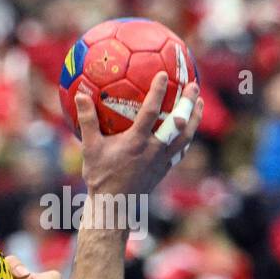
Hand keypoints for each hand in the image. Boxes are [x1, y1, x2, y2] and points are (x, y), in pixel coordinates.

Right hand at [77, 72, 202, 197]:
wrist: (114, 205)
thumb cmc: (99, 175)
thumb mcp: (90, 147)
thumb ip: (88, 120)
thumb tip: (80, 95)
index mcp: (136, 142)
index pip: (150, 111)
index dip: (157, 91)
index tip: (163, 74)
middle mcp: (154, 149)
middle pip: (178, 122)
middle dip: (188, 102)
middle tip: (194, 85)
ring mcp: (162, 159)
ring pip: (185, 136)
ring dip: (195, 118)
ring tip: (199, 104)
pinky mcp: (165, 168)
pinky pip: (181, 149)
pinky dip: (187, 136)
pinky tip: (188, 130)